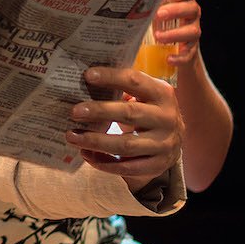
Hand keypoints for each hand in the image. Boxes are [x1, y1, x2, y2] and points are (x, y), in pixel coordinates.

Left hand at [67, 67, 182, 190]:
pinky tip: (86, 155)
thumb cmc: (148, 112)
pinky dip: (104, 162)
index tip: (87, 76)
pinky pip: (127, 167)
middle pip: (130, 113)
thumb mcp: (143, 96)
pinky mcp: (158, 165)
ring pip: (125, 144)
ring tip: (72, 136)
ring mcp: (164, 144)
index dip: (111, 77)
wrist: (172, 142)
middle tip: (74, 112)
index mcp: (162, 94)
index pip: (135, 81)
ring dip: (95, 141)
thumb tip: (81, 84)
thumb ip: (121, 89)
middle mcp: (167, 118)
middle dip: (99, 111)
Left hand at [153, 0, 200, 65]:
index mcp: (183, 1)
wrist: (168, 50)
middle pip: (192, 9)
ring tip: (158, 37)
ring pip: (192, 31)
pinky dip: (179, 57)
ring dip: (175, 34)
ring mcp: (192, 32)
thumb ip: (149, 3)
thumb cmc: (158, 24)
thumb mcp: (153, 11)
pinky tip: (168, 58)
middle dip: (176, 10)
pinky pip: (189, 54)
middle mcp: (191, 15)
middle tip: (158, 14)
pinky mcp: (190, 50)